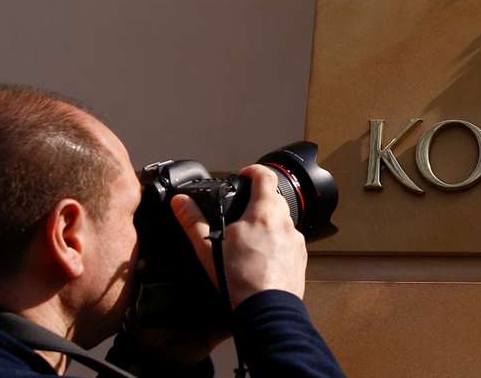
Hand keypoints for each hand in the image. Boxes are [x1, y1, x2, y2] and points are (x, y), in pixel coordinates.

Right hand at [171, 165, 308, 307]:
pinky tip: (261, 257)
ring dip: (268, 223)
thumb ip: (193, 221)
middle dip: (259, 199)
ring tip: (249, 237)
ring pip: (282, 222)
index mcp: (264, 212)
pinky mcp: (300, 258)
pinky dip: (276, 243)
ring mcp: (295, 241)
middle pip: (275, 199)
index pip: (265, 177)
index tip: (245, 174)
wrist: (267, 309)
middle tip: (242, 209)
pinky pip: (288, 242)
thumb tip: (180, 202)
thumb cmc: (239, 279)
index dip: (254, 171)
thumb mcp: (207, 247)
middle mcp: (285, 222)